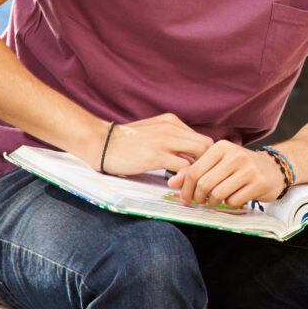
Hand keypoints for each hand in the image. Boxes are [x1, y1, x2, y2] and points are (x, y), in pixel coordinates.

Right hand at [96, 113, 213, 177]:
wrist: (100, 143)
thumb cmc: (125, 142)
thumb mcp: (154, 133)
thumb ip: (172, 141)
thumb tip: (190, 159)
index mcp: (173, 122)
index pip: (202, 138)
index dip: (204, 157)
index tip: (199, 171)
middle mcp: (173, 128)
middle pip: (207, 146)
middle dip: (207, 165)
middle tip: (199, 180)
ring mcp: (166, 141)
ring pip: (200, 155)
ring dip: (199, 173)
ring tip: (191, 186)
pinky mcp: (157, 155)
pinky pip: (185, 168)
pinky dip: (186, 179)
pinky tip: (178, 186)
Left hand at [168, 140, 286, 207]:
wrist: (274, 168)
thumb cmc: (240, 167)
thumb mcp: (217, 163)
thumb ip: (193, 171)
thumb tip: (172, 183)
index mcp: (222, 147)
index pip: (194, 171)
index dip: (186, 188)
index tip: (186, 197)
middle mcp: (235, 155)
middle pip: (204, 184)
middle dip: (198, 197)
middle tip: (200, 201)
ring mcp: (249, 169)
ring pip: (218, 194)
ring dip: (213, 202)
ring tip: (216, 200)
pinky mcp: (259, 183)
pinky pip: (233, 200)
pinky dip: (229, 203)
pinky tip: (233, 198)